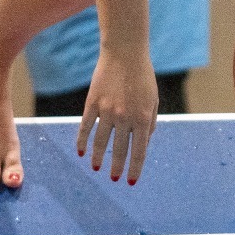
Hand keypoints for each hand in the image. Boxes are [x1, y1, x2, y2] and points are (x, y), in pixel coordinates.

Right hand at [77, 49, 157, 183]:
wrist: (125, 52)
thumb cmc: (143, 76)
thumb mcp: (154, 100)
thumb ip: (151, 122)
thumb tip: (144, 142)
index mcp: (143, 118)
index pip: (139, 151)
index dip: (134, 168)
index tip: (130, 181)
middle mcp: (125, 117)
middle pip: (120, 150)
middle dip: (117, 167)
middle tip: (114, 178)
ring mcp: (107, 110)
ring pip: (100, 142)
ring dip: (98, 158)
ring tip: (97, 168)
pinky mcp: (93, 103)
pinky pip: (86, 127)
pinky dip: (82, 141)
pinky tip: (81, 152)